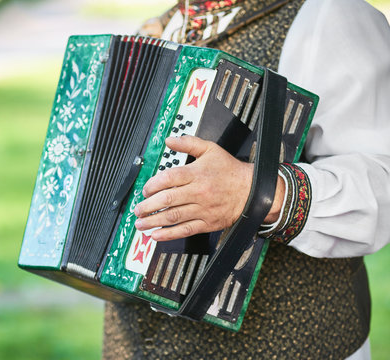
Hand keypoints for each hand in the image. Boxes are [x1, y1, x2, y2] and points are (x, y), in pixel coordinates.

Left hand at [133, 136, 283, 240]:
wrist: (252, 190)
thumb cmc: (230, 170)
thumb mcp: (210, 149)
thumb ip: (188, 143)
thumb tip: (169, 140)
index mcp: (197, 173)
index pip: (169, 178)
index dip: (153, 185)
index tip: (145, 190)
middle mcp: (198, 192)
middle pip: (168, 199)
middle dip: (148, 206)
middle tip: (137, 210)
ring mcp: (202, 209)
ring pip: (174, 216)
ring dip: (154, 221)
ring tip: (140, 224)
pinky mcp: (207, 223)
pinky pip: (185, 230)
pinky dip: (169, 234)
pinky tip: (156, 235)